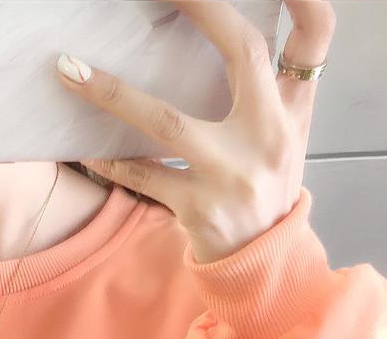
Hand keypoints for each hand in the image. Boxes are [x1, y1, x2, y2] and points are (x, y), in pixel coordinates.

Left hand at [55, 0, 334, 262]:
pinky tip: (84, 151)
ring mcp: (233, 173)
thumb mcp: (286, 134)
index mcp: (294, 109)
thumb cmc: (266, 188)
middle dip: (202, 8)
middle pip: (242, 53)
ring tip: (69, 70)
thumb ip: (270, 86)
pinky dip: (110, 163)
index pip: (316, 34)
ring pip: (167, 120)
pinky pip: (143, 177)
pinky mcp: (199, 209)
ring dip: (113, 93)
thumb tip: (229, 31)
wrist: (263, 265)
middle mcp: (270, 134)